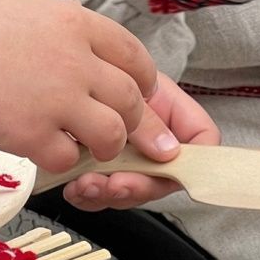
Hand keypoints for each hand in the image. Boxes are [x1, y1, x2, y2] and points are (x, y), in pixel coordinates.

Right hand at [0, 0, 158, 174]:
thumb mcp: (18, 5)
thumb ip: (55, 20)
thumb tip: (73, 17)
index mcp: (74, 22)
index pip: (134, 54)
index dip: (142, 79)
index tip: (140, 93)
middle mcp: (76, 60)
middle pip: (132, 98)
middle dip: (133, 120)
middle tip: (119, 130)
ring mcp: (57, 99)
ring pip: (112, 134)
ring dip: (105, 145)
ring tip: (87, 146)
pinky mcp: (33, 135)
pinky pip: (70, 158)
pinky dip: (62, 159)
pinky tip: (42, 149)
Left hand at [62, 72, 218, 211]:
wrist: (55, 66)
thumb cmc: (91, 65)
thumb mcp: (125, 87)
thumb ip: (148, 120)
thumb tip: (171, 155)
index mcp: (170, 111)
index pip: (204, 139)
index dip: (199, 162)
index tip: (174, 176)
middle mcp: (152, 138)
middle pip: (164, 177)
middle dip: (138, 185)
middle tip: (114, 185)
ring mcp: (125, 155)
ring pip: (130, 188)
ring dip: (109, 193)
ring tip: (86, 184)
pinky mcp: (97, 167)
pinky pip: (101, 191)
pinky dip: (88, 194)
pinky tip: (75, 186)